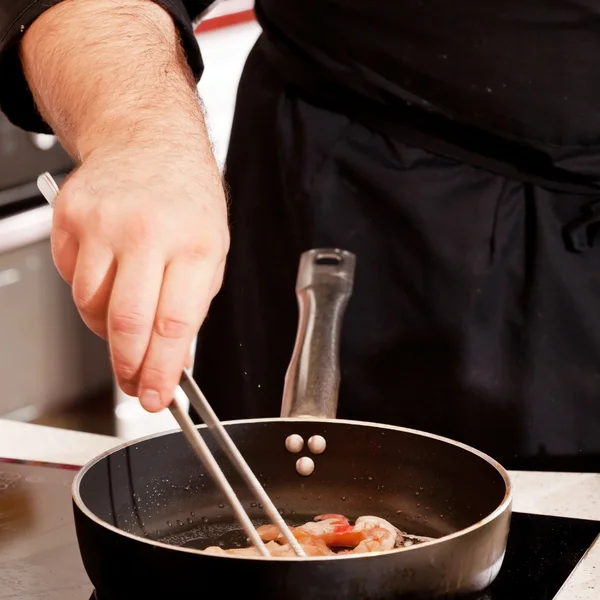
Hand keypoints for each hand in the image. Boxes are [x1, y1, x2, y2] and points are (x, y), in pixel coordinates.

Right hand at [51, 143, 228, 410]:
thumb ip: (192, 306)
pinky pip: (73, 280)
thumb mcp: (211, 251)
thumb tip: (171, 360)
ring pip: (92, 307)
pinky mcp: (71, 218)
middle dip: (129, 367)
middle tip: (133, 384)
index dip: (162, 371)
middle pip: (128, 323)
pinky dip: (90, 294)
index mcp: (196, 242)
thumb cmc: (186, 199)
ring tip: (128, 314)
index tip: (156, 396)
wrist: (149, 141)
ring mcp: (104, 222)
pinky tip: (110, 274)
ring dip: (109, 329)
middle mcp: (149, 231)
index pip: (175, 324)